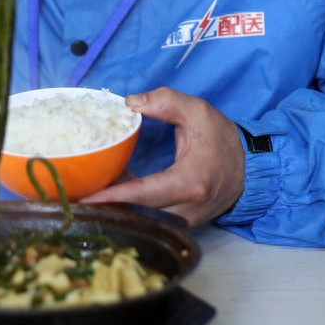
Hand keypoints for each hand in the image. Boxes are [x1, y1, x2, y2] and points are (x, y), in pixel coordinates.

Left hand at [80, 87, 244, 227]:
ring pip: (140, 218)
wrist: (251, 170)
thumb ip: (166, 101)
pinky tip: (109, 189)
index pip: (142, 194)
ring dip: (114, 207)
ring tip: (85, 192)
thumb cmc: (224, 140)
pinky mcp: (179, 222)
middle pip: (135, 213)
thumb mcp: (199, 112)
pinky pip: (148, 216)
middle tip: (74, 195)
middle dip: (104, 206)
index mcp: (188, 183)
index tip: (85, 197)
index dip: (112, 196)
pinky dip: (127, 206)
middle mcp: (184, 209)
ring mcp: (183, 220)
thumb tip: (131, 102)